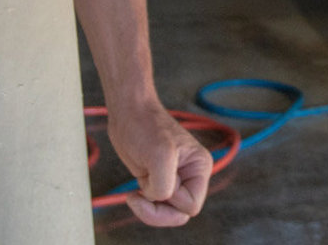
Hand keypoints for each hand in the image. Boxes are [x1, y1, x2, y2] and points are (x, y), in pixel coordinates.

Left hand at [107, 100, 210, 227]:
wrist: (128, 112)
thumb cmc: (145, 127)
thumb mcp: (159, 155)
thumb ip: (165, 184)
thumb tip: (160, 198)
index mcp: (200, 167)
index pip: (191, 205)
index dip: (171, 199)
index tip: (155, 178)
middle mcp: (191, 176)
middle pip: (181, 214)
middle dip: (158, 212)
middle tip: (137, 198)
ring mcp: (175, 180)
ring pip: (168, 213)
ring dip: (150, 209)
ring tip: (134, 195)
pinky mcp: (159, 181)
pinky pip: (157, 206)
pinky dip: (144, 205)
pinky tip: (134, 192)